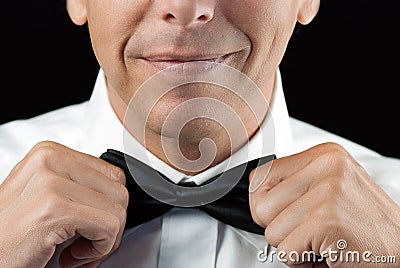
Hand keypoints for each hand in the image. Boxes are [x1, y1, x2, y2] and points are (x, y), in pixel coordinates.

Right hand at [0, 141, 127, 267]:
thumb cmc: (15, 233)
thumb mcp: (48, 196)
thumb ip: (79, 185)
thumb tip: (119, 194)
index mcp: (51, 153)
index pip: (113, 174)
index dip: (111, 205)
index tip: (94, 224)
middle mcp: (50, 160)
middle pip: (119, 190)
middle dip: (112, 223)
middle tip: (89, 241)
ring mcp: (51, 182)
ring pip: (118, 209)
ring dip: (106, 239)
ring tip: (79, 248)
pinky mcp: (54, 208)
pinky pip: (108, 226)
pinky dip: (99, 249)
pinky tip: (73, 255)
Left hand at [249, 142, 399, 266]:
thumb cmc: (363, 224)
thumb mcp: (331, 187)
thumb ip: (296, 182)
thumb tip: (254, 187)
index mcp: (325, 154)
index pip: (260, 176)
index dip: (266, 204)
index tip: (289, 212)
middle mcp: (327, 166)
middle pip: (260, 205)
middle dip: (279, 227)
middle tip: (308, 230)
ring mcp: (328, 192)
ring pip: (271, 231)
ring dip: (292, 245)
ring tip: (321, 240)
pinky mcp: (328, 220)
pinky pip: (285, 251)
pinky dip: (302, 261)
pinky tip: (327, 252)